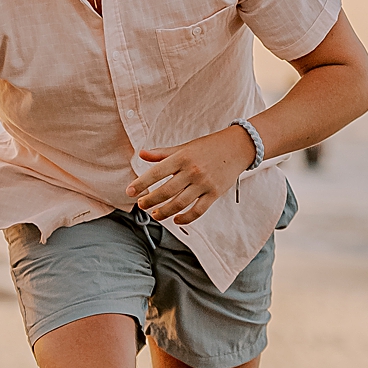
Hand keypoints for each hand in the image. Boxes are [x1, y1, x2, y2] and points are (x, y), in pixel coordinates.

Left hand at [127, 126, 256, 224]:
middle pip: (166, 191)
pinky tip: (176, 220)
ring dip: (164, 212)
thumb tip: (142, 154)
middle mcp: (192, 171)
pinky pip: (198, 210)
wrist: (237, 147)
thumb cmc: (208, 147)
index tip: (129, 192)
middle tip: (142, 205)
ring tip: (156, 214)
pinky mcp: (215, 193)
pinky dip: (186, 218)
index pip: (156, 172)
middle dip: (150, 200)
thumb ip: (163, 153)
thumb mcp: (184, 147)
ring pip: (180, 203)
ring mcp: (204, 183)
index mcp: (182, 157)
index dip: (141, 183)